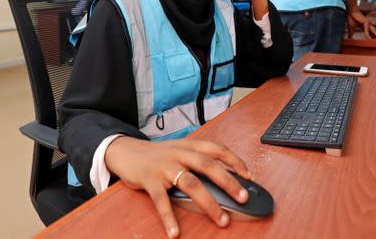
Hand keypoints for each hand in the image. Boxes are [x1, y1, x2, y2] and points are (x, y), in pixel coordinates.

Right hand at [105, 136, 251, 237]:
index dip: (234, 160)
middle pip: (208, 165)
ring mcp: (164, 166)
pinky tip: (175, 232)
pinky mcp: (150, 180)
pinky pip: (161, 200)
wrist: (126, 151)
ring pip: (191, 183)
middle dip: (228, 182)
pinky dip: (169, 217)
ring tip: (221, 219)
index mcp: (188, 146)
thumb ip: (197, 161)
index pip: (216, 149)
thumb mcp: (179, 151)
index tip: (249, 175)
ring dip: (209, 203)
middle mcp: (179, 154)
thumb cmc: (157, 155)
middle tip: (243, 197)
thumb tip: (223, 180)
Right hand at [347, 9, 375, 38]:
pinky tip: (369, 39)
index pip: (371, 33)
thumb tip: (349, 39)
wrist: (350, 12)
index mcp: (365, 27)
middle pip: (375, 32)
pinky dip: (368, 35)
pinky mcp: (366, 22)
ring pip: (374, 31)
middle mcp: (368, 25)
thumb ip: (351, 34)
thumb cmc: (351, 18)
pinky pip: (367, 30)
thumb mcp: (351, 29)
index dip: (374, 37)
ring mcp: (368, 23)